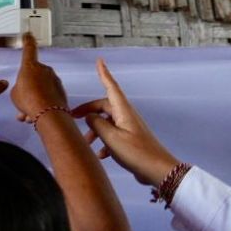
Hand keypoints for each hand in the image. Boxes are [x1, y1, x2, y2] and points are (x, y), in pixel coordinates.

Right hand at [12, 33, 68, 121]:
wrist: (47, 114)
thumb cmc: (30, 101)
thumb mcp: (15, 94)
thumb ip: (19, 88)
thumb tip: (25, 92)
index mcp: (30, 66)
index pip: (29, 49)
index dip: (28, 41)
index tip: (28, 34)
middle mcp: (44, 70)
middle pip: (34, 77)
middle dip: (28, 89)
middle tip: (23, 101)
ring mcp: (54, 80)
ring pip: (40, 89)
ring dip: (34, 100)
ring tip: (28, 113)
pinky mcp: (61, 91)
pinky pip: (48, 97)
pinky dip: (42, 105)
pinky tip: (36, 115)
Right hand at [71, 59, 179, 187]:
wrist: (157, 170)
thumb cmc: (136, 152)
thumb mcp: (111, 138)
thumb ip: (97, 125)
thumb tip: (89, 117)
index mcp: (123, 110)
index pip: (111, 87)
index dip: (104, 73)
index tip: (99, 60)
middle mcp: (126, 115)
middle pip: (104, 106)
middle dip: (88, 112)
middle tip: (73, 119)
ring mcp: (129, 127)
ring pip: (106, 122)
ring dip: (95, 131)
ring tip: (86, 143)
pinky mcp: (130, 139)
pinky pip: (113, 135)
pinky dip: (104, 142)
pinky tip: (100, 155)